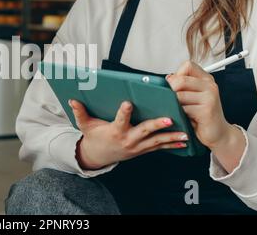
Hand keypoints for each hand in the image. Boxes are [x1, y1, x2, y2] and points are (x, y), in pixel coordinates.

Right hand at [69, 100, 188, 169]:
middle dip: (156, 126)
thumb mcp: (85, 125)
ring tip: (185, 134)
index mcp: (114, 131)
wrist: (98, 156)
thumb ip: (79, 112)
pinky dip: (171, 144)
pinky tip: (184, 141)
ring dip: (171, 138)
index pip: (120, 120)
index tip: (128, 103)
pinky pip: (158, 147)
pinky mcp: (142, 150)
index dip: (124, 112)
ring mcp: (137, 147)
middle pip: (144, 131)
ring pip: (156, 141)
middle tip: (168, 120)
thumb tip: (72, 100)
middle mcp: (127, 140)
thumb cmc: (94, 137)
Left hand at [166, 61, 235, 149]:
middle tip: (171, 101)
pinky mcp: (207, 110)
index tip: (175, 87)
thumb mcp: (191, 97)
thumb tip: (167, 78)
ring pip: (179, 95)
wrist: (219, 133)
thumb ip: (181, 85)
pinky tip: (183, 118)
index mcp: (206, 79)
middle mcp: (210, 86)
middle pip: (180, 80)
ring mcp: (210, 97)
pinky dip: (179, 114)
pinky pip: (184, 109)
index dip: (176, 75)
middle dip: (170, 91)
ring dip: (173, 105)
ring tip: (177, 111)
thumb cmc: (202, 116)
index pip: (187, 65)